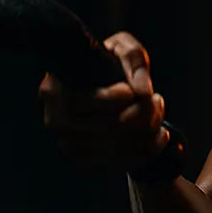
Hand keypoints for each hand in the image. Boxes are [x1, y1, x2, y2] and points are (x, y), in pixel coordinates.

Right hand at [38, 31, 169, 172]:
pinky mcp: (84, 161)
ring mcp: (68, 145)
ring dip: (150, 131)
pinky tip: (158, 136)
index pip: (85, 101)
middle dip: (144, 113)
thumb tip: (143, 92)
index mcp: (53, 90)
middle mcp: (55, 121)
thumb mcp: (123, 49)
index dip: (114, 97)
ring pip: (119, 147)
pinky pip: (121, 163)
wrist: (105, 93)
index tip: (131, 90)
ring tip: (158, 113)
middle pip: (109, 126)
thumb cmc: (111, 64)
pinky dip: (146, 151)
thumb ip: (134, 61)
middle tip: (157, 100)